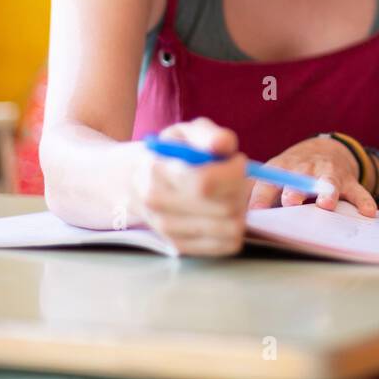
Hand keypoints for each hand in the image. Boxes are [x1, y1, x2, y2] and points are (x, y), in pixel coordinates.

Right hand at [131, 117, 248, 255]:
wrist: (137, 180)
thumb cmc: (172, 152)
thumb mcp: (187, 133)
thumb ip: (208, 134)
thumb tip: (223, 144)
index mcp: (157, 170)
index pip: (207, 182)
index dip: (234, 172)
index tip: (236, 160)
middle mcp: (157, 203)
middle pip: (224, 207)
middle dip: (241, 190)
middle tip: (238, 178)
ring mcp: (166, 228)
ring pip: (229, 228)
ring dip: (241, 210)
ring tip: (230, 193)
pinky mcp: (178, 246)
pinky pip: (225, 245)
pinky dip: (235, 229)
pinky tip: (225, 212)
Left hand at [249, 135, 377, 216]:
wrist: (325, 150)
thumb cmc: (293, 172)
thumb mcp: (274, 175)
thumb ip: (259, 194)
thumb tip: (236, 218)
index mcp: (282, 168)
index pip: (268, 181)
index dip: (260, 196)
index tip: (254, 212)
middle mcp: (305, 168)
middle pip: (299, 178)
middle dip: (294, 190)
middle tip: (290, 201)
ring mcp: (329, 173)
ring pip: (329, 182)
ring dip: (327, 192)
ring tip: (326, 204)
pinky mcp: (349, 181)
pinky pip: (358, 191)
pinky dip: (364, 201)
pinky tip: (367, 212)